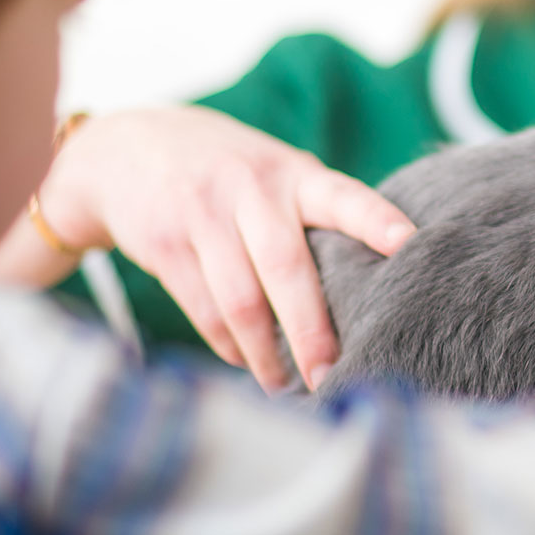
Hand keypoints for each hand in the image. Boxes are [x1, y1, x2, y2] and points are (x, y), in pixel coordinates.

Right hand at [39, 106, 414, 392]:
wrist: (126, 148)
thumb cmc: (230, 173)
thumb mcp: (274, 174)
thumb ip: (314, 215)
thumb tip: (369, 288)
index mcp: (294, 174)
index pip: (343, 196)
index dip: (376, 219)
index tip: (409, 242)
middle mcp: (252, 189)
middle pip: (288, 269)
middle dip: (312, 331)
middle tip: (332, 376)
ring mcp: (203, 214)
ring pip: (241, 300)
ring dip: (265, 353)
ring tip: (287, 386)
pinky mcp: (164, 244)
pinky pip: (204, 309)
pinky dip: (228, 345)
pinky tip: (246, 362)